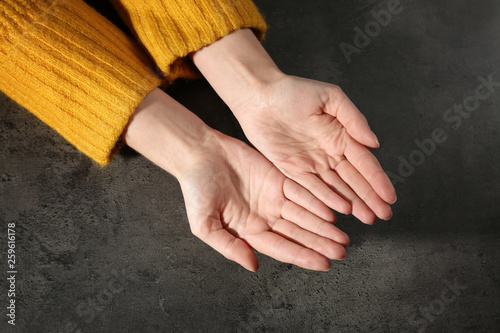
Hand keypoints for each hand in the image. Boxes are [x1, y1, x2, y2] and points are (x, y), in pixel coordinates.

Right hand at [125, 88, 348, 270]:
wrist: (199, 154)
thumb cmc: (196, 190)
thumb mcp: (205, 225)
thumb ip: (229, 247)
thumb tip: (254, 266)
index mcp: (249, 231)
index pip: (281, 247)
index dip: (302, 256)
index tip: (324, 264)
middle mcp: (265, 217)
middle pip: (298, 233)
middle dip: (320, 243)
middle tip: (342, 251)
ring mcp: (274, 197)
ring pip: (304, 214)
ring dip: (323, 225)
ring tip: (342, 236)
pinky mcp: (279, 178)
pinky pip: (302, 191)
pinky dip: (316, 201)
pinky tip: (332, 210)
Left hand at [233, 75, 396, 223]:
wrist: (258, 97)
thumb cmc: (292, 90)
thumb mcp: (330, 97)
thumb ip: (354, 119)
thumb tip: (374, 143)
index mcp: (341, 135)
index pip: (364, 162)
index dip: (377, 180)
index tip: (389, 196)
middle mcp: (329, 153)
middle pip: (353, 180)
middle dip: (369, 198)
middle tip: (383, 215)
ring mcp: (311, 164)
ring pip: (335, 188)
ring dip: (352, 203)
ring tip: (367, 218)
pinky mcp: (291, 170)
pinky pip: (311, 188)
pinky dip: (325, 200)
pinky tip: (339, 211)